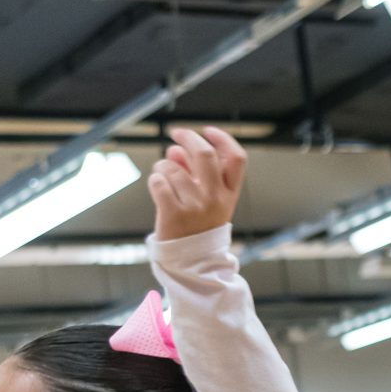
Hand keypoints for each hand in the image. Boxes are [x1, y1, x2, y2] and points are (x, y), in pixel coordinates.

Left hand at [148, 125, 247, 239]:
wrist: (191, 260)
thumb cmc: (198, 225)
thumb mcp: (208, 199)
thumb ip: (196, 172)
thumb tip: (176, 149)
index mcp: (229, 193)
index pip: (236, 158)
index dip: (223, 139)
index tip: (208, 131)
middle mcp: (215, 198)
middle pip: (204, 153)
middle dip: (188, 137)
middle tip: (176, 133)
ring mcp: (195, 206)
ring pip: (173, 168)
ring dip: (163, 165)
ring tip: (163, 174)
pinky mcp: (173, 214)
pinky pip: (158, 182)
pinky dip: (154, 180)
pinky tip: (157, 186)